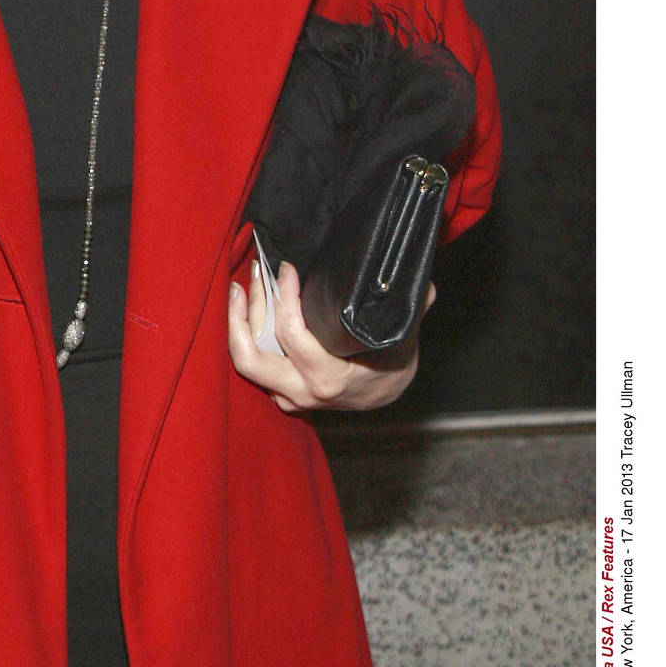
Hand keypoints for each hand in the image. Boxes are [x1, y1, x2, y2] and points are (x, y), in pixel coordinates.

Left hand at [228, 257, 430, 413]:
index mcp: (329, 380)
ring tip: (241, 286)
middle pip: (250, 357)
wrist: (385, 397)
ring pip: (247, 360)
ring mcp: (287, 396)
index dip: (284, 297)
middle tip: (249, 278)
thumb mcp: (404, 339)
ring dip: (239, 322)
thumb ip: (413, 308)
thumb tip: (425, 284)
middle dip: (242, 314)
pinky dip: (247, 334)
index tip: (287, 269)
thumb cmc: (391, 365)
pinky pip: (255, 365)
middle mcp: (302, 392)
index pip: (291, 335)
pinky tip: (247, 306)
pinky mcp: (280, 392)